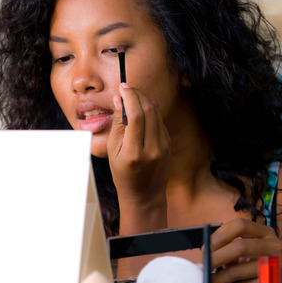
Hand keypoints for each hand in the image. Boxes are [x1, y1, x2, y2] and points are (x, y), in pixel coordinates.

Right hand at [107, 83, 170, 232]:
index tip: (122, 87)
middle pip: (148, 109)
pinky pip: (159, 119)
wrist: (145, 194)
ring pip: (156, 111)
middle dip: (137, 93)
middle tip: (126, 88)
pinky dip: (149, 109)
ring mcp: (164, 145)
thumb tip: (120, 100)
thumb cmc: (124, 174)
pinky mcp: (168, 142)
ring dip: (144, 99)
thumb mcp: (113, 151)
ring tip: (131, 95)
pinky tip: (139, 109)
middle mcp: (153, 148)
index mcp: (135, 152)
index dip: (130, 97)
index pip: (136, 116)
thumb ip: (118, 124)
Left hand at [210, 217, 281, 282]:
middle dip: (216, 257)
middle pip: (240, 247)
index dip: (220, 235)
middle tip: (202, 266)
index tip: (206, 247)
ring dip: (217, 277)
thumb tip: (205, 252)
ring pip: (237, 270)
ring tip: (206, 280)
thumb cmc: (257, 269)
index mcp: (266, 232)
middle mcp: (274, 245)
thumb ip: (230, 248)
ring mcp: (275, 266)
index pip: (240, 225)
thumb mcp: (247, 253)